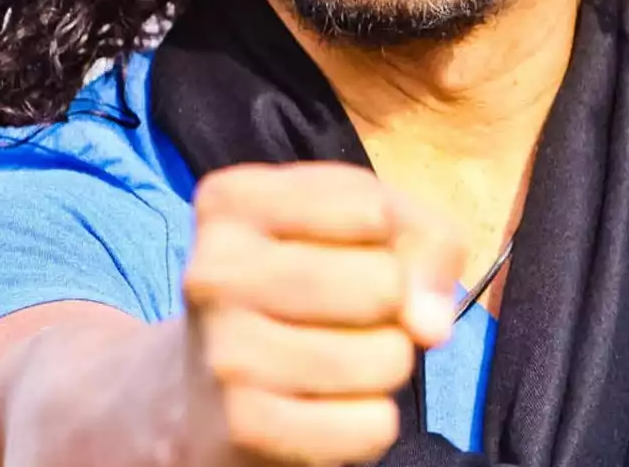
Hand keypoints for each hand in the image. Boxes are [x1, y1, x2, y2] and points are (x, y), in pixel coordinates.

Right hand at [174, 162, 467, 466]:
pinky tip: (326, 410)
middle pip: (384, 283)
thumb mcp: (352, 233)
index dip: (389, 240)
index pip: (371, 206)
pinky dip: (371, 424)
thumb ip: (421, 239)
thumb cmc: (295, 294)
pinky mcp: (246, 426)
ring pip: (387, 356)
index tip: (350, 256)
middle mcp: (214, 270)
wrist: (199, 395)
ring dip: (385, 367)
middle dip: (392, 310)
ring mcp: (225, 352)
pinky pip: (372, 424)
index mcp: (231, 202)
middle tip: (347, 320)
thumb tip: (429, 323)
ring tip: (337, 363)